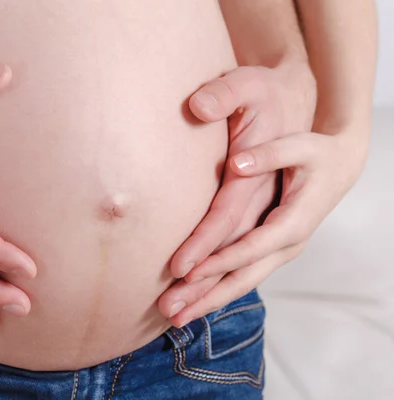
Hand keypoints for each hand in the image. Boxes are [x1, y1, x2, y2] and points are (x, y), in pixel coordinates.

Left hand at [169, 129, 366, 326]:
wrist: (340, 167)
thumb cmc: (318, 155)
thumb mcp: (301, 147)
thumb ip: (271, 154)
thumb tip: (238, 163)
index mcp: (293, 223)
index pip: (250, 248)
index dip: (219, 261)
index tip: (187, 273)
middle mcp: (286, 245)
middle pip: (243, 278)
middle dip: (206, 296)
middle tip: (171, 313)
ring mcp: (279, 251)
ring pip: (241, 282)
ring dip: (207, 301)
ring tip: (174, 319)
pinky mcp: (270, 250)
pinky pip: (242, 275)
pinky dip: (216, 290)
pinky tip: (193, 302)